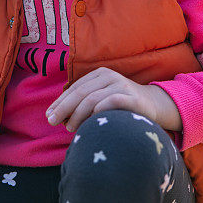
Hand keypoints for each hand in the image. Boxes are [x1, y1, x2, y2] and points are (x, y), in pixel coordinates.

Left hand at [45, 67, 182, 132]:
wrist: (153, 105)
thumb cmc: (121, 105)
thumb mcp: (101, 98)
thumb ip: (83, 103)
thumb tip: (59, 116)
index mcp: (99, 74)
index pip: (75, 88)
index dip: (60, 101)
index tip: (49, 115)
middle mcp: (109, 76)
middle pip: (80, 92)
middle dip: (63, 108)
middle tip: (52, 121)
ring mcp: (121, 85)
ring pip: (92, 98)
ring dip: (77, 114)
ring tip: (70, 128)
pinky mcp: (132, 97)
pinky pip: (111, 102)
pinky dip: (98, 111)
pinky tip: (90, 122)